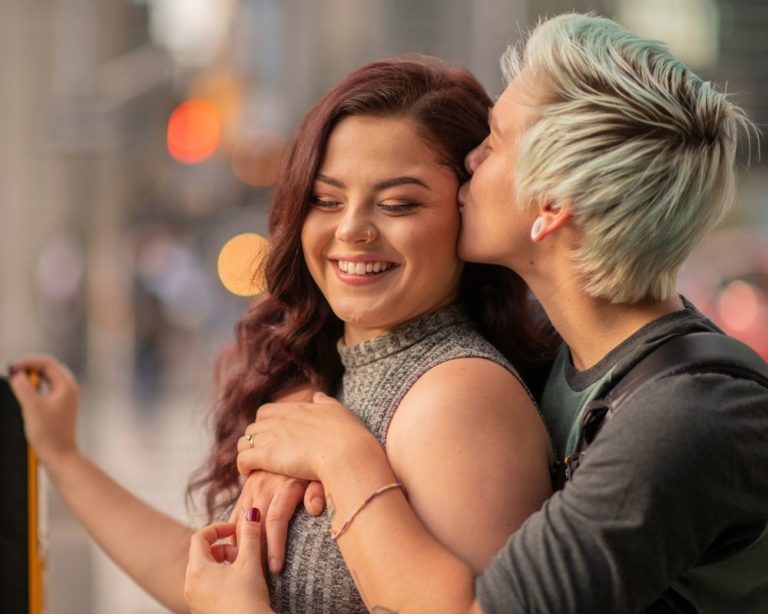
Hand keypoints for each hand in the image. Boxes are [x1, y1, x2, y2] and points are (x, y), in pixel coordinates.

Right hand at [8, 354, 79, 466]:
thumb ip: (23, 387)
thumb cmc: (49, 434)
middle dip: (31, 367)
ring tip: (18, 381)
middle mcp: (69, 389)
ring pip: (49, 378)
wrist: (59, 455)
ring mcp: (66, 398)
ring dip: (33, 377)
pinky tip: (26, 393)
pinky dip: (36, 387)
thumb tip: (16, 373)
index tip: (12, 368)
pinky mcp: (61, 407)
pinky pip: (48, 389)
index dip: (29, 361)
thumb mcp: (31, 407)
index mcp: (67, 386)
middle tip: (14, 372)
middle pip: (50, 368)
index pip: (48, 362)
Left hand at [185, 508, 273, 613]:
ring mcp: (195, 601)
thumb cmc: (247, 600)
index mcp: (198, 571)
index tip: (236, 529)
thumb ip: (250, 535)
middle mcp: (190, 586)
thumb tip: (251, 513)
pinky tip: (239, 585)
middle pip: (201, 554)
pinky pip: (206, 587)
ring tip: (243, 568)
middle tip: (242, 552)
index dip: (218, 528)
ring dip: (223, 563)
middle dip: (223, 547)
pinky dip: (220, 579)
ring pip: (204, 571)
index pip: (200, 537)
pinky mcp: (203, 611)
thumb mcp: (250, 562)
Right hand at [228, 472, 325, 573]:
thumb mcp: (319, 476)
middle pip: (256, 526)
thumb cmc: (313, 468)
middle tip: (258, 577)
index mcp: (284, 486)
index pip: (276, 520)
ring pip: (241, 522)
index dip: (275, 546)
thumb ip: (318, 492)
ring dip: (242, 546)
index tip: (276, 568)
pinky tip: (234, 551)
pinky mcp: (245, 490)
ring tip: (245, 569)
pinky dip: (233, 534)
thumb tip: (315, 508)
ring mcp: (252, 488)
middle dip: (256, 552)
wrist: (296, 446)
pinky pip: (235, 515)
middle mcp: (264, 487)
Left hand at [237, 393, 379, 482]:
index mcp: (296, 409)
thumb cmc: (347, 435)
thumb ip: (325, 403)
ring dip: (247, 453)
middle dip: (254, 440)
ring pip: (245, 442)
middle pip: (253, 427)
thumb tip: (318, 396)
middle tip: (261, 455)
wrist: (346, 452)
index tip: (271, 437)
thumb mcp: (338, 411)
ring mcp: (271, 437)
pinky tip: (249, 474)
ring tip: (253, 467)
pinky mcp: (266, 456)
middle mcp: (280, 420)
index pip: (267, 412)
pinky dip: (243, 466)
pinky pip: (243, 459)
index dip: (265, 425)